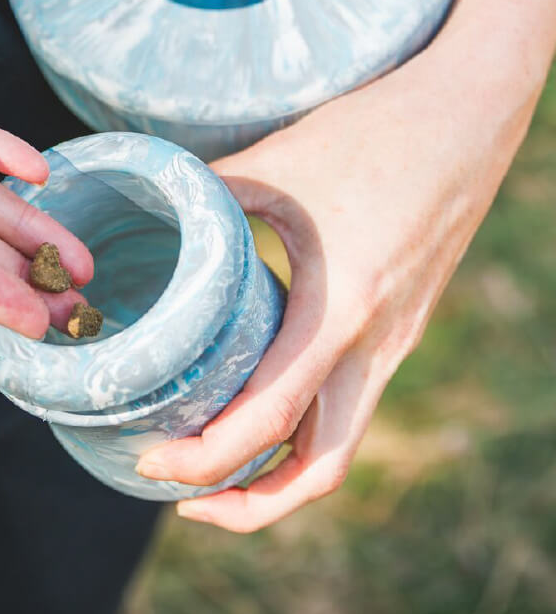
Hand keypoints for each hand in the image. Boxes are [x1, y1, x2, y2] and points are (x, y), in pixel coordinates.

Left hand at [135, 41, 534, 530]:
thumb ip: (207, 196)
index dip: (204, 459)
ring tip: (210, 464)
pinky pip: (350, 405)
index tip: (150, 462)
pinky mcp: (400, 328)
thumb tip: (141, 211)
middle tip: (175, 487)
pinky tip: (255, 402)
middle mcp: (378, 343)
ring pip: (340, 446)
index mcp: (343, 308)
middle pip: (319, 469)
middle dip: (248, 502)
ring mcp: (396, 342)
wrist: (473, 110)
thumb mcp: (279, 160)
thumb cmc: (377, 130)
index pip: (269, 419)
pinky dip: (300, 430)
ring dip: (278, 476)